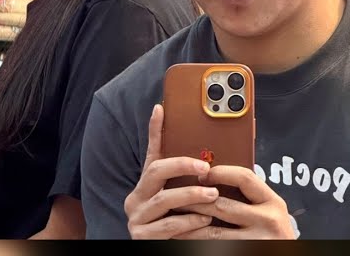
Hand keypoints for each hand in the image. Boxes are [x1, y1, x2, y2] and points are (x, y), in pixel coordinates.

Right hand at [124, 104, 219, 238]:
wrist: (163, 254)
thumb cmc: (177, 228)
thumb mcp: (181, 204)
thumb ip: (186, 186)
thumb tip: (209, 163)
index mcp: (145, 187)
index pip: (151, 154)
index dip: (155, 131)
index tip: (161, 109)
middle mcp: (136, 199)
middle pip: (154, 172)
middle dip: (181, 165)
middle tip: (205, 166)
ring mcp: (137, 218)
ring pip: (163, 199)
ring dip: (190, 195)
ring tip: (213, 193)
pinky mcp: (142, 236)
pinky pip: (168, 225)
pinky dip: (189, 222)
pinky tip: (205, 221)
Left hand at [176, 165, 295, 238]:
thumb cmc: (270, 231)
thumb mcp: (266, 210)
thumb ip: (248, 195)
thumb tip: (211, 174)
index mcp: (273, 202)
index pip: (244, 178)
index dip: (219, 172)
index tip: (200, 173)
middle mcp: (269, 220)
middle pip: (221, 204)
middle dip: (193, 200)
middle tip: (174, 196)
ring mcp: (259, 241)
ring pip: (213, 230)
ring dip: (188, 223)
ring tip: (171, 216)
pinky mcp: (246, 253)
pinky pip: (216, 246)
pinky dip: (196, 241)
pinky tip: (183, 235)